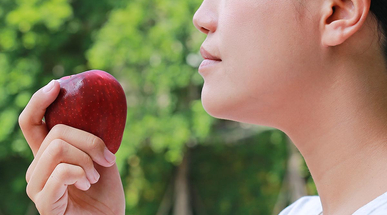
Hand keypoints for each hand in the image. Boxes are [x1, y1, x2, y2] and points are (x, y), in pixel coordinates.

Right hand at [19, 80, 124, 214]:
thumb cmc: (104, 191)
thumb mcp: (102, 157)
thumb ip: (93, 138)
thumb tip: (100, 108)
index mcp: (49, 154)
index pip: (32, 122)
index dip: (39, 101)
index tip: (57, 84)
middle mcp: (37, 167)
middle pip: (56, 132)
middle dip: (90, 141)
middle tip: (107, 158)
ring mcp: (37, 185)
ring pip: (58, 148)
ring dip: (87, 160)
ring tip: (94, 176)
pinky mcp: (43, 201)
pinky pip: (61, 172)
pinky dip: (81, 174)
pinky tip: (86, 185)